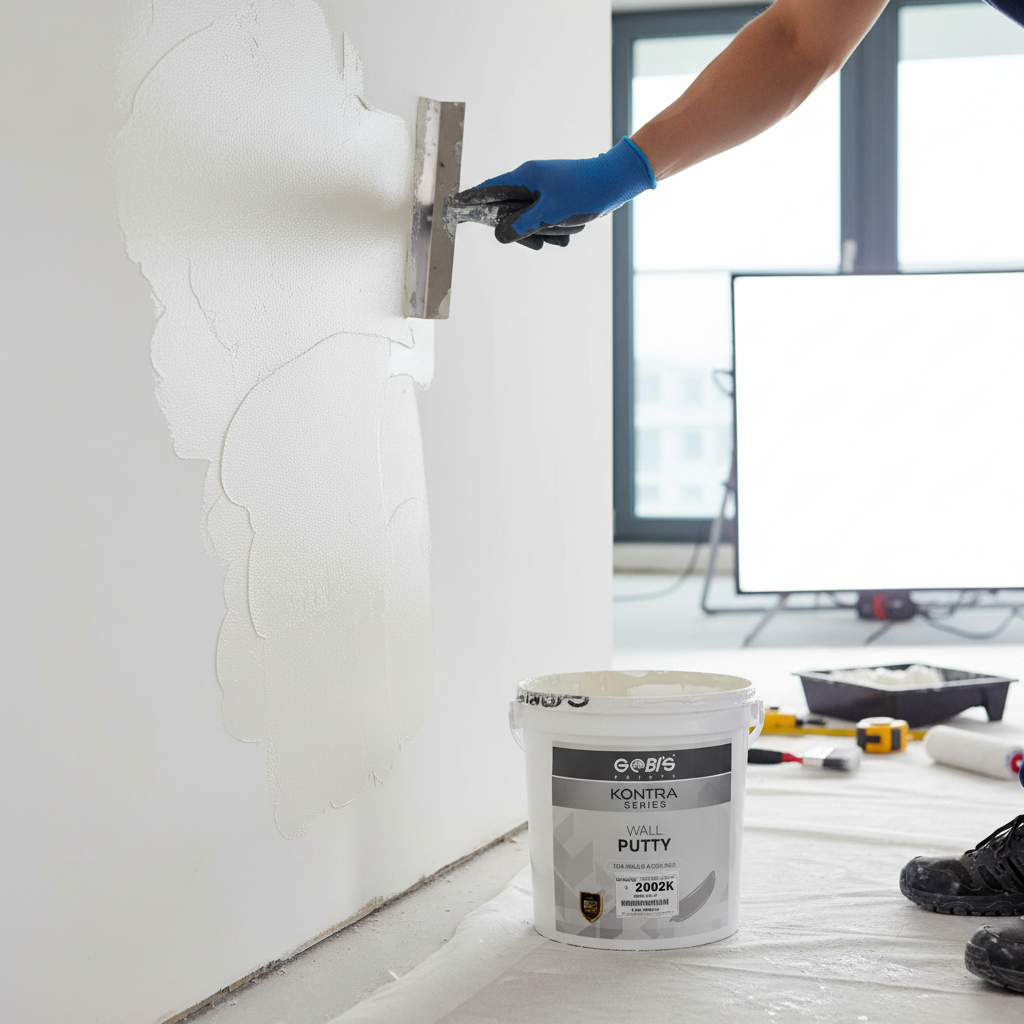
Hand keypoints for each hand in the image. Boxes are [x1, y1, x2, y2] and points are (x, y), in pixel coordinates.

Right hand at [449, 137, 655, 249]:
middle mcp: (531, 181)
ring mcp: (543, 190)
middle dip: (523, 229)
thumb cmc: (584, 192)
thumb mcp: (550, 213)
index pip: (489, 189)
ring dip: (544, 232)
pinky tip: (569, 228)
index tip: (454, 207)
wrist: (616, 183)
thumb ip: (522, 224)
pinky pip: (545, 221)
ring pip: (529, 220)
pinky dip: (555, 229)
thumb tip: (499, 234)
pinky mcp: (555, 199)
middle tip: (537, 240)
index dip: (472, 200)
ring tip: (562, 230)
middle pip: (509, 211)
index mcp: (525, 176)